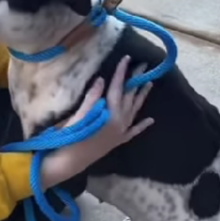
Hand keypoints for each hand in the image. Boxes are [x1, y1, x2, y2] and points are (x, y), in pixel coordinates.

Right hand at [41, 55, 153, 187]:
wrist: (69, 162)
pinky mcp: (117, 141)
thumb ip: (92, 98)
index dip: (121, 72)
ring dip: (141, 97)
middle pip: (129, 97)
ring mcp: (120, 132)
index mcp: (110, 114)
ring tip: (149, 84)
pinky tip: (150, 120)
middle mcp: (119, 122)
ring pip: (134, 111)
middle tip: (143, 67)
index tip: (126, 58)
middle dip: (135, 81)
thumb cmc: (70, 138)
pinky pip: (133, 132)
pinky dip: (142, 125)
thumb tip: (102, 80)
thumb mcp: (79, 115)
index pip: (117, 88)